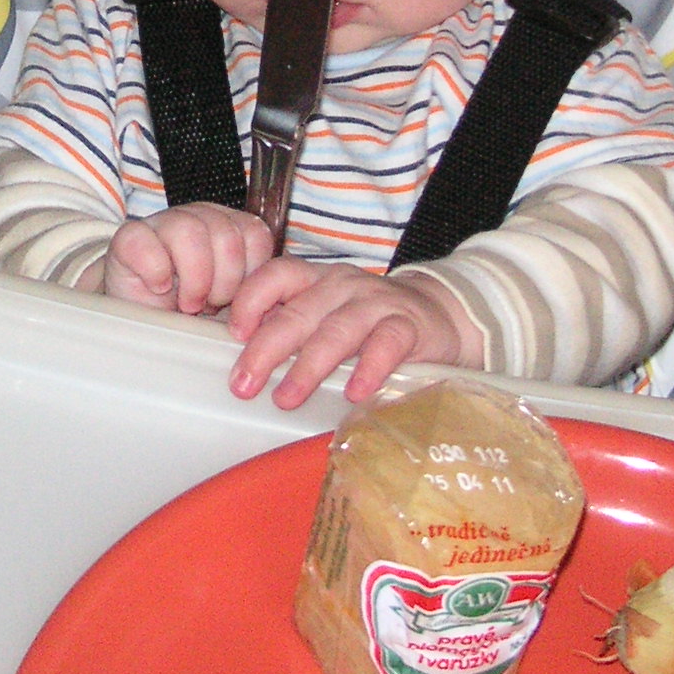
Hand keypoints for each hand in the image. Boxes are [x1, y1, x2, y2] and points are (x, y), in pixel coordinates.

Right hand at [102, 203, 277, 314]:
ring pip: (189, 231)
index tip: (237, 300)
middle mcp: (200, 218)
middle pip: (227, 235)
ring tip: (187, 304)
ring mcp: (163, 223)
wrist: (145, 328)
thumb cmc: (194, 317)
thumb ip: (261, 298)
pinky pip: (147, 243)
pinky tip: (159, 289)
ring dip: (194, 279)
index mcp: (230, 228)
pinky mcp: (129, 237)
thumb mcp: (235, 309)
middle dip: (224, 283)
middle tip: (210, 306)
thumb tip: (280, 304)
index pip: (256, 234)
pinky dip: (156, 273)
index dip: (251, 273)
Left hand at [227, 264, 477, 409]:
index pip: (276, 275)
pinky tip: (354, 393)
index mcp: (316, 280)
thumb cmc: (368, 324)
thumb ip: (293, 330)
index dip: (251, 300)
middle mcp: (342, 285)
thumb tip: (243, 366)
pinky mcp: (409, 326)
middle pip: (299, 312)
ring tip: (286, 398)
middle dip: (266, 349)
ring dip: (308, 365)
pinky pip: (387, 344)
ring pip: (337, 330)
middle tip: (244, 385)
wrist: (439, 315)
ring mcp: (377, 303)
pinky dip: (369, 368)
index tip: (234, 334)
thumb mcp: (327, 316)